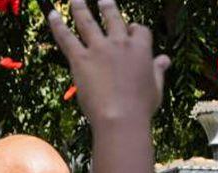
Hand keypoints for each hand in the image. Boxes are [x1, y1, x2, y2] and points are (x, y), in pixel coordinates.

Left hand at [47, 0, 170, 124]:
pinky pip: (67, 38)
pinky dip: (58, 26)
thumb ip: (158, 70)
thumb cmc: (141, 107)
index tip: (131, 29)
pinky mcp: (80, 59)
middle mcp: (119, 43)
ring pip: (87, 21)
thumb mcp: (155, 87)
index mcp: (140, 48)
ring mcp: (98, 49)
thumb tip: (165, 59)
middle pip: (112, 17)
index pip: (139, 30)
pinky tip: (52, 15)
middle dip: (107, 6)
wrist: (121, 118)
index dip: (135, 28)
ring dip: (79, 7)